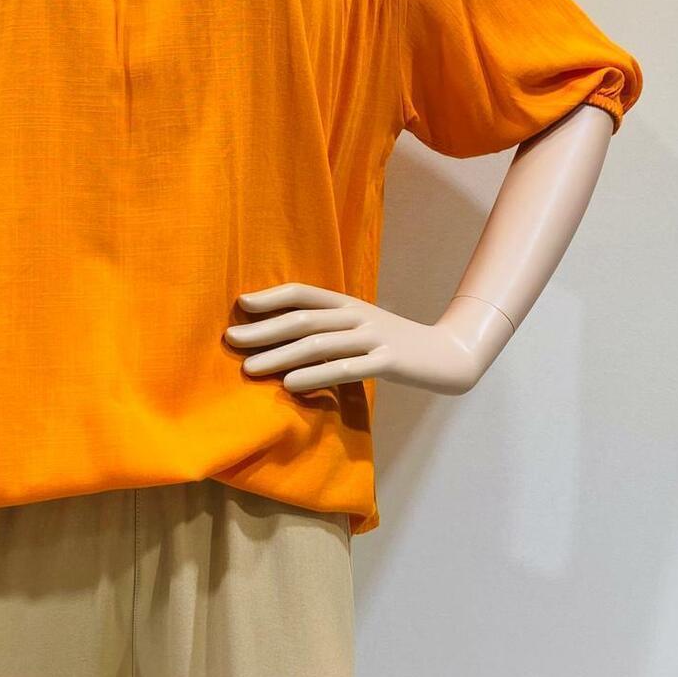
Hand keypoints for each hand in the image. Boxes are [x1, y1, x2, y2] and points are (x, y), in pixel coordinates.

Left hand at [224, 282, 489, 396]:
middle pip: (302, 319)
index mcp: (347, 303)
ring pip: (318, 344)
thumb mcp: (359, 326)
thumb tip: (280, 336)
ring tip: (249, 368)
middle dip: (263, 330)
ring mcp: (372, 337)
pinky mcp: (387, 362)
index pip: (303, 292)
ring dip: (279, 355)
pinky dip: (315, 375)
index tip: (240, 306)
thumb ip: (327, 326)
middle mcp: (356, 315)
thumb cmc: (393, 342)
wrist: (446, 354)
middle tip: (230, 340)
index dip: (271, 297)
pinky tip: (290, 384)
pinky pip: (345, 369)